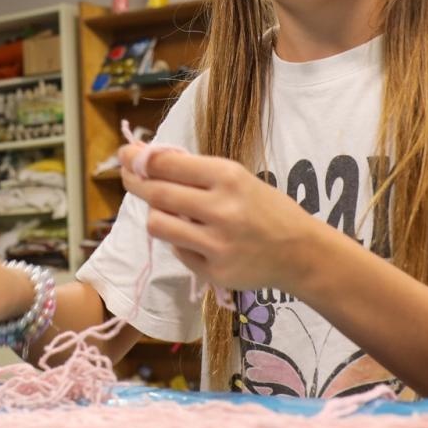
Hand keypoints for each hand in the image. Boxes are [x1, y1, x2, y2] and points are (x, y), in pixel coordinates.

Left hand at [119, 143, 323, 293]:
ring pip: (158, 225)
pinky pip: (178, 251)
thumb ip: (194, 172)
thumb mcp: (237, 179)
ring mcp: (217, 244)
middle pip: (156, 193)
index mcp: (228, 177)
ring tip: (169, 212)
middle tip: (128, 177)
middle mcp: (221, 209)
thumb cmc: (265, 209)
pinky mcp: (214, 272)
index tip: (126, 155)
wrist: (301, 252)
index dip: (139, 159)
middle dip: (135, 183)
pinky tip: (199, 240)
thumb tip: (144, 156)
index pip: (167, 165)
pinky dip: (180, 242)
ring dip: (156, 215)